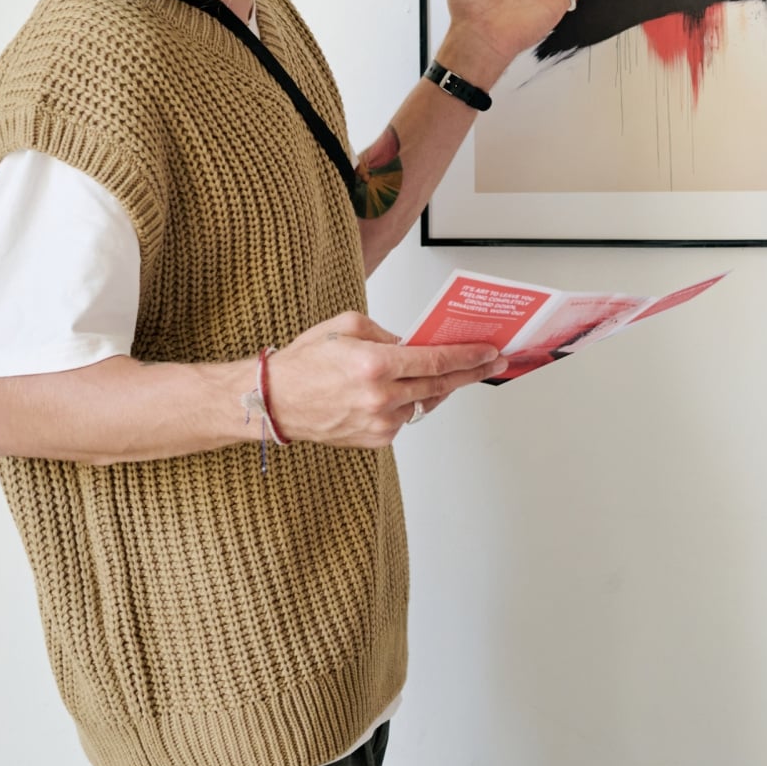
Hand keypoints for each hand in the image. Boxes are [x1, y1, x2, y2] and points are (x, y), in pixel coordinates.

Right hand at [266, 309, 505, 449]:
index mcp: (373, 365)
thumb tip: (415, 344)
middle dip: (471, 372)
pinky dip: (409, 403)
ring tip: (452, 373)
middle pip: (440, 385)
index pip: (435, 360)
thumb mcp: (346, 326)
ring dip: (438, 388)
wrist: (273, 402)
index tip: (489, 352)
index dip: (468, 356)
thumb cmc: (304, 363)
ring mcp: (378, 423)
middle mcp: (379, 397)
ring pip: (424, 403)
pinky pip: (405, 418)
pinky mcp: (375, 439)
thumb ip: (386, 334)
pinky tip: (403, 391)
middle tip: (493, 364)